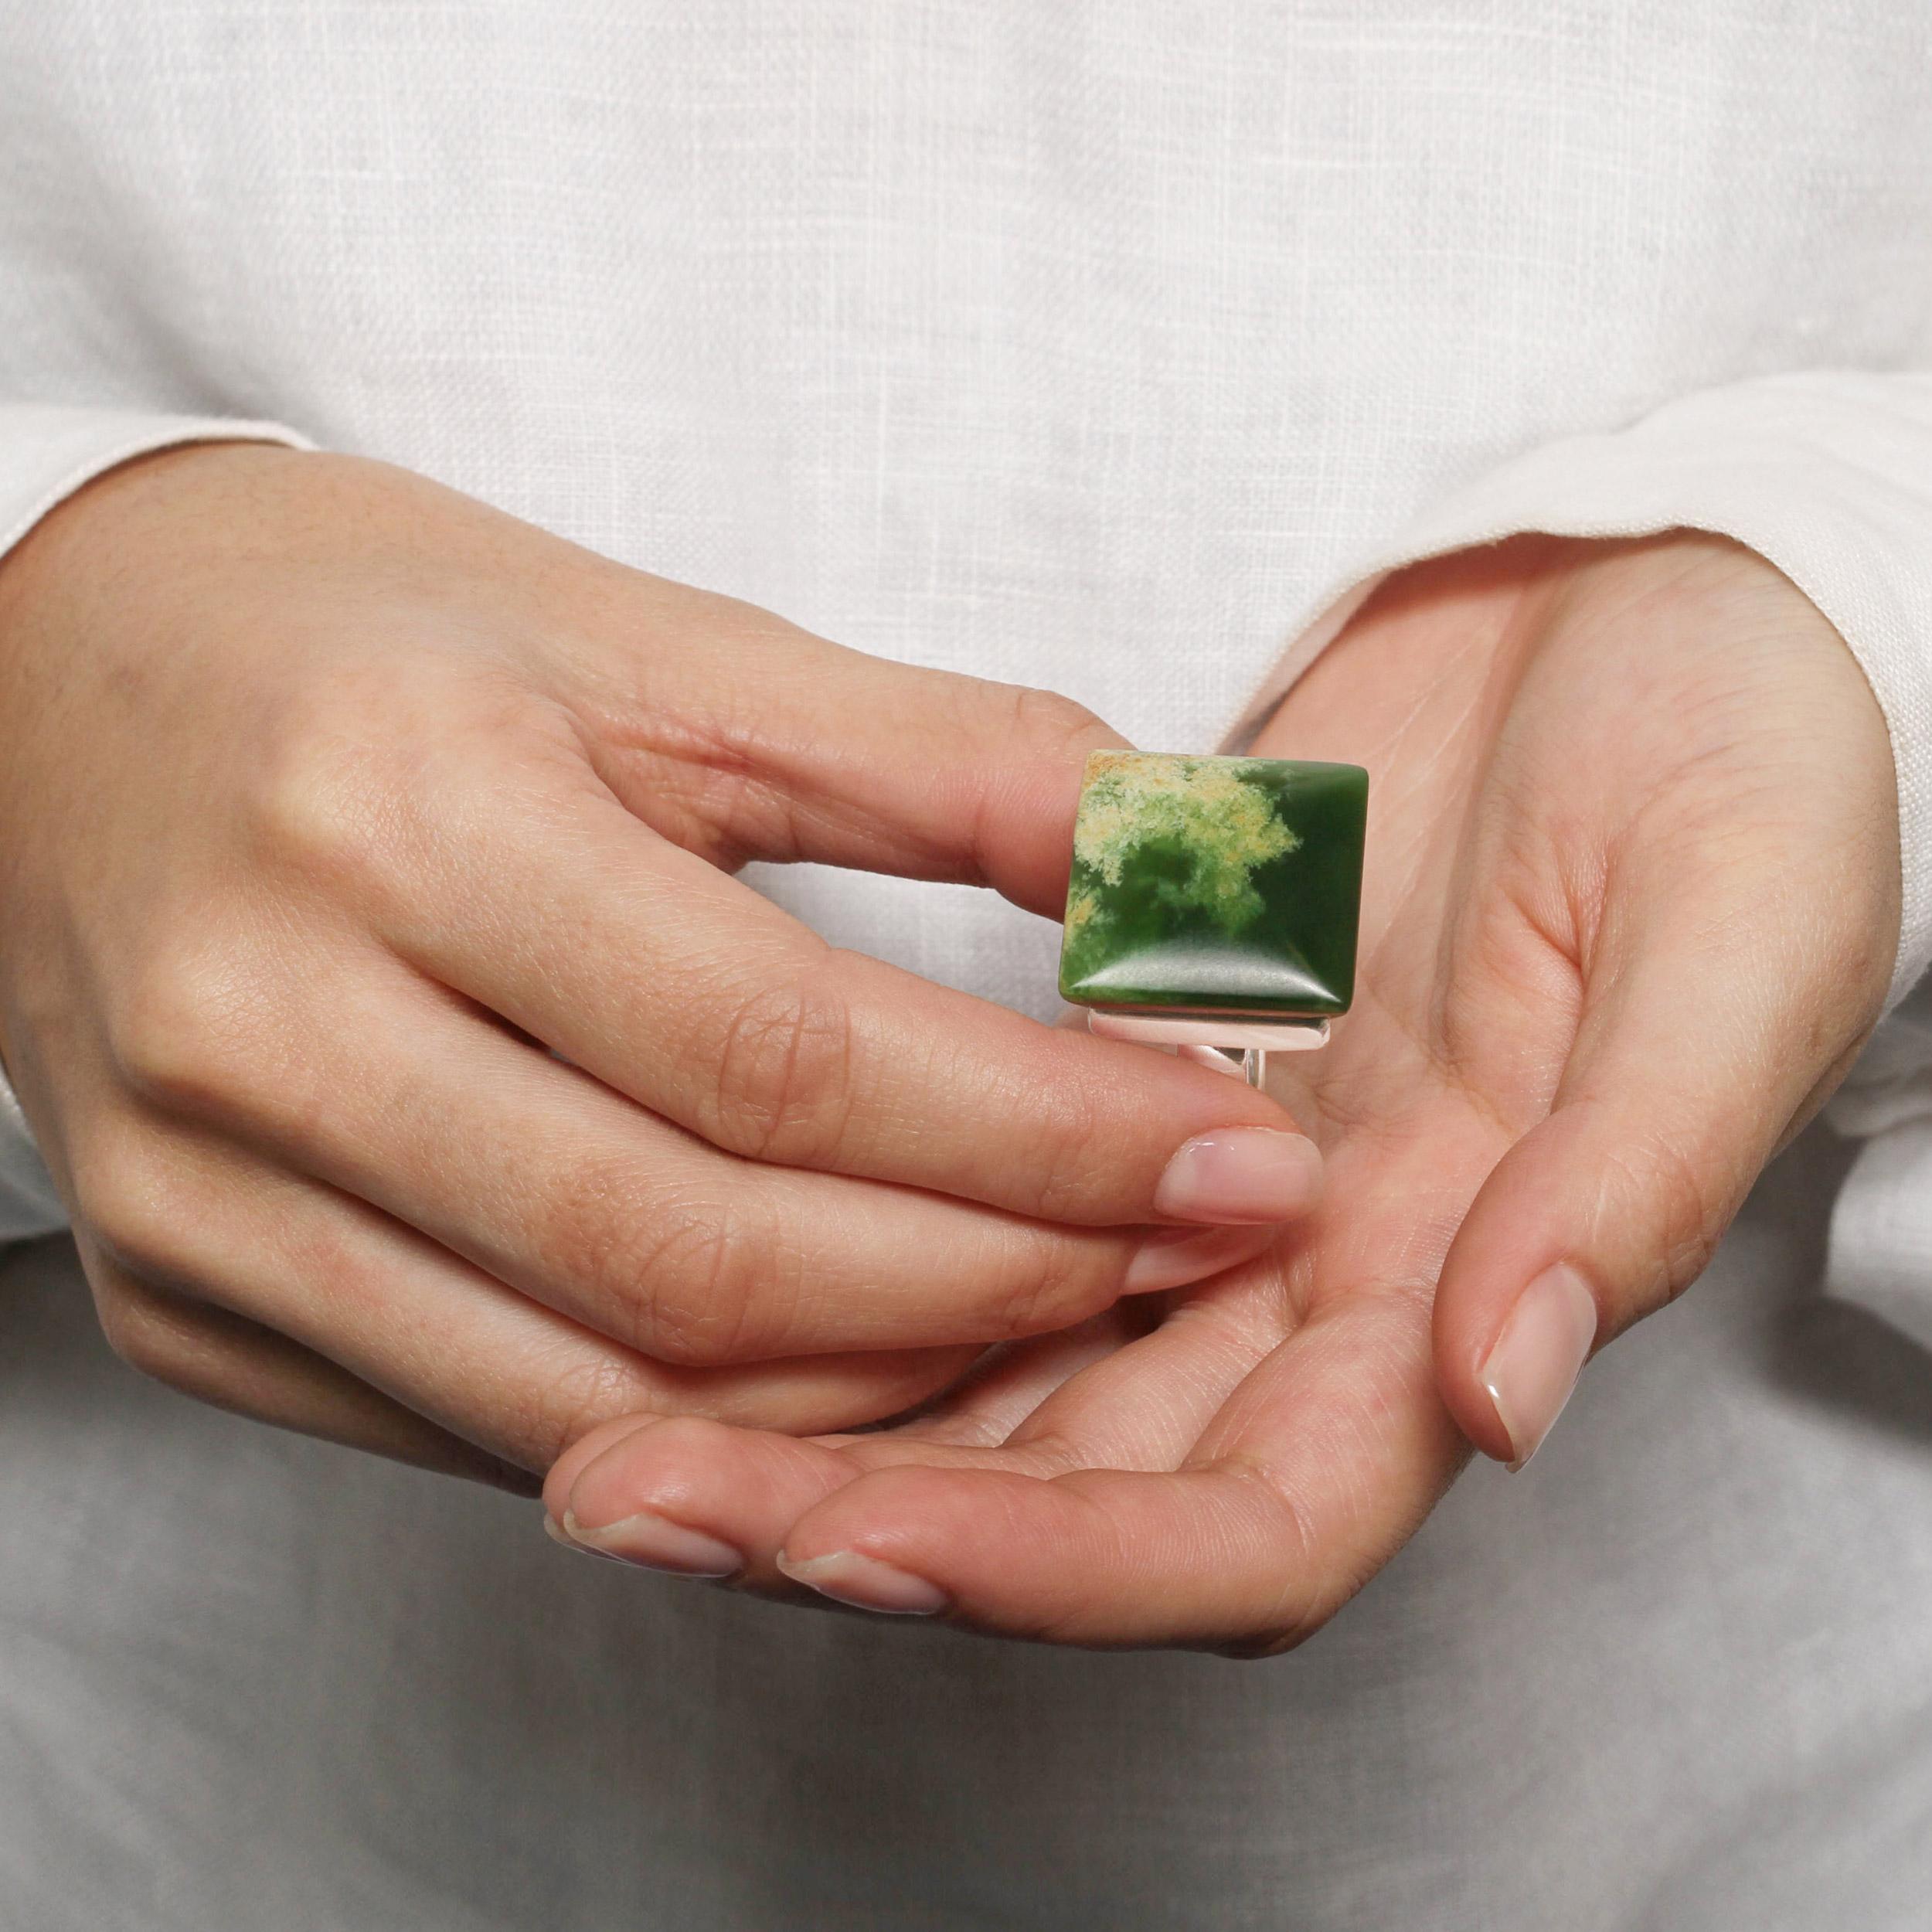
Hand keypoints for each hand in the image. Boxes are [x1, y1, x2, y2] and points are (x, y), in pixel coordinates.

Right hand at [0, 445, 1316, 1488]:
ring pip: (608, 1394)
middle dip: (998, 1280)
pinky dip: (712, 1429)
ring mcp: (199, 1199)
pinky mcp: (182, 1301)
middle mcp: (263, 1029)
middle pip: (701, 1256)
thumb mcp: (657, 644)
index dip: (1041, 1132)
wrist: (54, 689)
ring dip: (880, 1397)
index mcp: (398, 812)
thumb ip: (939, 754)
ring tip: (1068, 1317)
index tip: (1232, 1152)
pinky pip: (496, 1430)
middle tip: (1189, 1247)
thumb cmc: (378, 644)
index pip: (779, 1051)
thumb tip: (1183, 863)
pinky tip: (863, 1372)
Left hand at [547, 533, 1900, 1641]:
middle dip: (861, 1521)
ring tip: (598, 1421)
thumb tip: (1498, 1389)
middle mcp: (1317, 1291)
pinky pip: (965, 1226)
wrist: (1646, 623)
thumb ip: (1635, 1167)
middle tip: (630, 1501)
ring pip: (993, 1383)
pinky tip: (680, 1270)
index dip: (1062, 1563)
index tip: (850, 1538)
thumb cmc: (1738, 767)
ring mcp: (1212, 1204)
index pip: (1253, 1517)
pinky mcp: (1128, 1093)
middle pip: (1076, 1490)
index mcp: (1465, 1287)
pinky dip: (835, 1265)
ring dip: (809, 1423)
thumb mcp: (1734, 935)